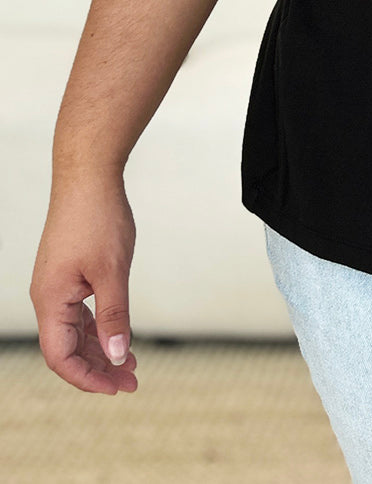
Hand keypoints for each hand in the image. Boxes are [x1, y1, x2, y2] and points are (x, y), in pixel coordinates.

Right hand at [29, 177, 138, 394]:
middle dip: (99, 368)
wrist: (88, 176)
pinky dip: (99, 326)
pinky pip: (79, 312)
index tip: (118, 387)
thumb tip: (118, 356)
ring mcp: (57, 285)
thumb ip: (114, 316)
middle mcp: (48, 297)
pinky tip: (121, 334)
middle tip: (133, 381)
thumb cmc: (98, 218)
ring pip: (75, 331)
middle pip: (68, 348)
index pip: (61, 357)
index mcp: (51, 300)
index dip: (88, 377)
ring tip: (132, 364)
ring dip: (101, 349)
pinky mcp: (68, 273)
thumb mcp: (113, 271)